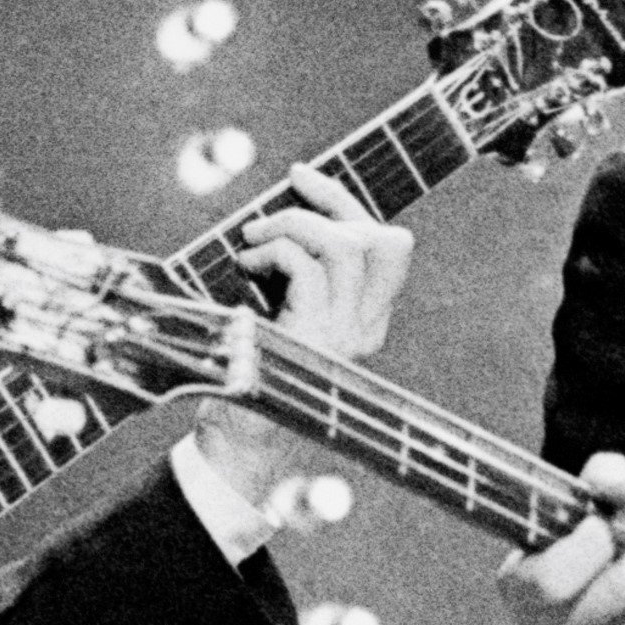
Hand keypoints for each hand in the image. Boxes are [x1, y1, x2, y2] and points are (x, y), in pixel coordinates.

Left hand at [197, 162, 416, 502]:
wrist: (238, 446)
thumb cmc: (250, 381)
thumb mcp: (282, 321)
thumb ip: (294, 282)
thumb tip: (277, 220)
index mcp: (366, 322)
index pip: (387, 246)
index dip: (346, 201)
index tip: (300, 178)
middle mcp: (364, 329)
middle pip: (382, 239)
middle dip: (327, 205)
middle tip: (276, 209)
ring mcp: (342, 337)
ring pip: (347, 246)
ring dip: (293, 226)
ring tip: (254, 242)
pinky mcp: (311, 341)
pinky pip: (307, 269)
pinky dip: (273, 252)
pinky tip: (245, 268)